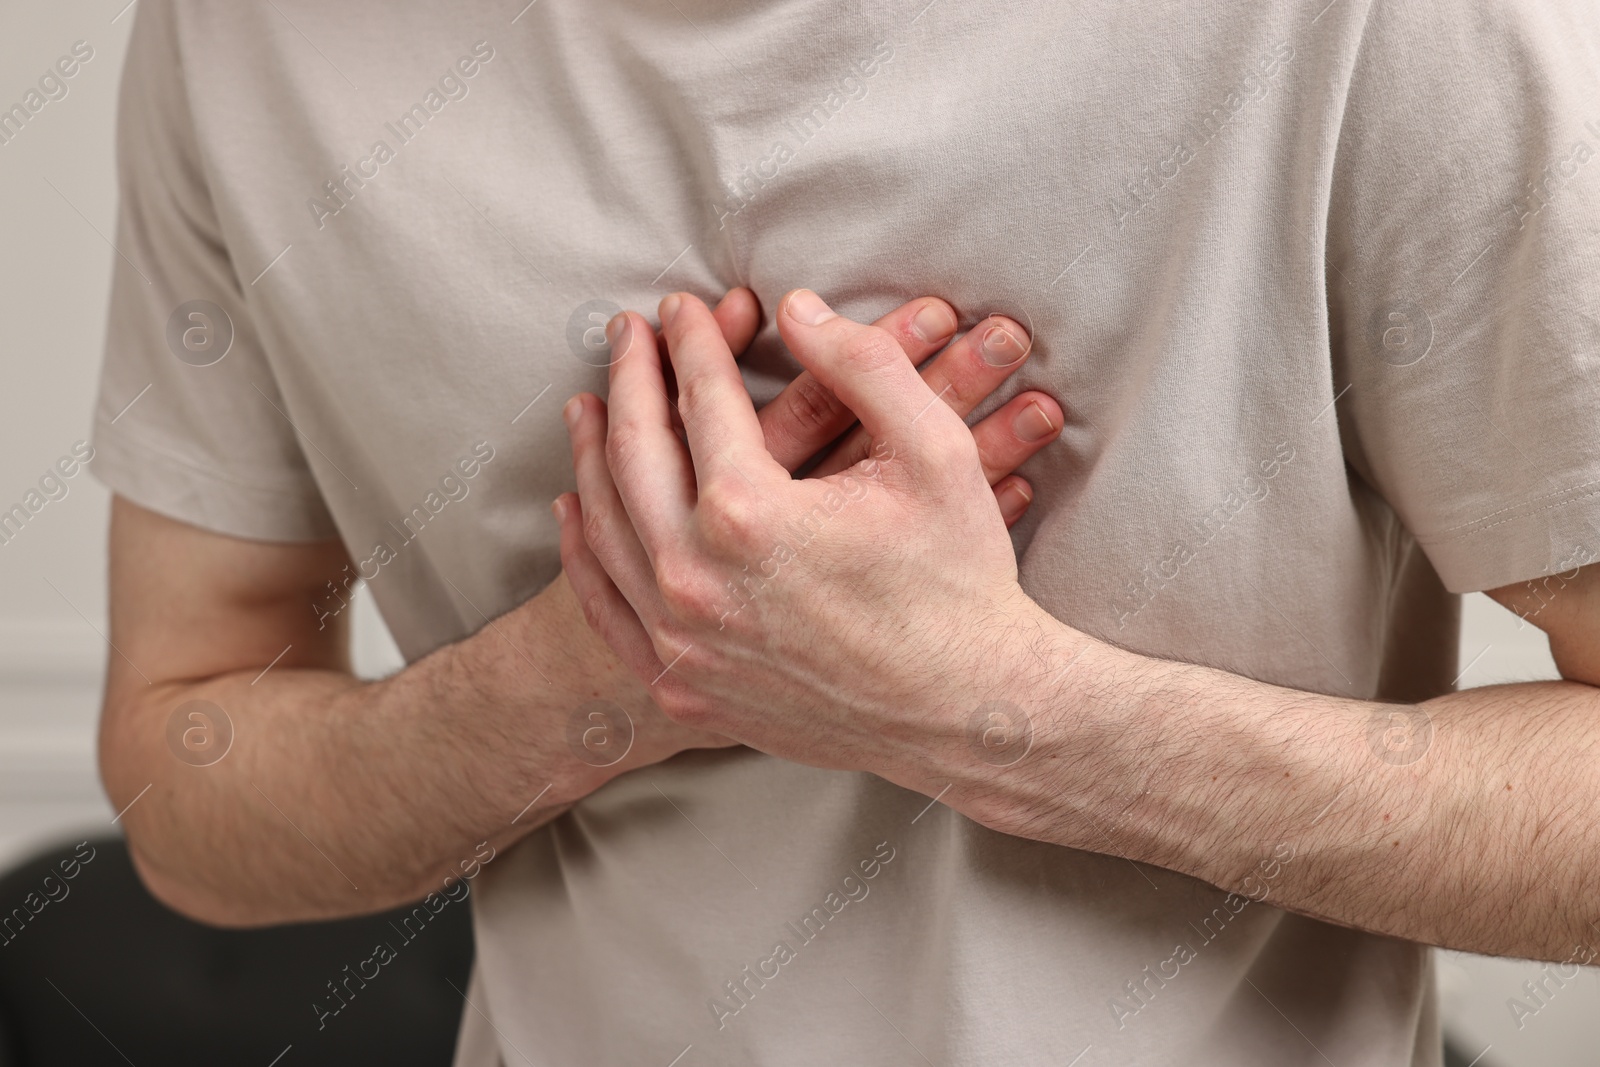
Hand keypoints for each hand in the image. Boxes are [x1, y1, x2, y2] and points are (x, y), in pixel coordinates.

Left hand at [555, 288, 1059, 778]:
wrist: (967, 709)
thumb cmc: (959, 580)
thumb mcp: (935, 451)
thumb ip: (863, 364)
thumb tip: (797, 309)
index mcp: (750, 513)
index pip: (700, 401)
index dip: (693, 342)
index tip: (684, 307)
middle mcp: (696, 580)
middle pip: (633, 455)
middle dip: (629, 380)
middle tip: (627, 333)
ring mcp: (682, 642)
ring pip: (605, 529)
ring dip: (591, 456)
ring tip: (588, 406)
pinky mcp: (685, 689)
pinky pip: (608, 609)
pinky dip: (584, 552)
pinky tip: (578, 510)